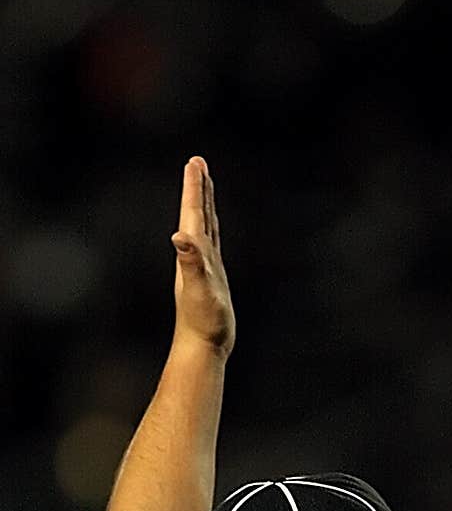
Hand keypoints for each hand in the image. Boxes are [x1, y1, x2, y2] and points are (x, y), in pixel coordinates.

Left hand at [171, 156, 235, 356]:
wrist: (202, 347)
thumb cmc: (202, 322)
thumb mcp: (198, 288)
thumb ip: (190, 261)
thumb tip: (179, 237)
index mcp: (193, 254)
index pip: (193, 214)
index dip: (194, 188)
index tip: (195, 162)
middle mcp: (195, 257)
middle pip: (197, 215)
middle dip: (198, 189)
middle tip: (198, 164)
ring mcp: (203, 268)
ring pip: (204, 229)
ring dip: (204, 208)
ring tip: (205, 189)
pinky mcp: (212, 280)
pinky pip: (212, 248)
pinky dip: (212, 233)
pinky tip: (211, 234)